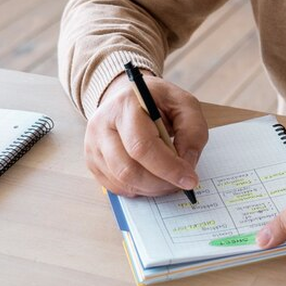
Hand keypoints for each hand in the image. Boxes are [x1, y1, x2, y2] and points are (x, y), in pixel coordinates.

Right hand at [84, 72, 208, 196]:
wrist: (129, 96)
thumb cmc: (159, 100)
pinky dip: (138, 188)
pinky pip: (114, 186)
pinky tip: (151, 179)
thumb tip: (187, 164)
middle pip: (128, 168)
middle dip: (160, 183)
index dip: (168, 167)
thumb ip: (193, 131)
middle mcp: (102, 124)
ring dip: (150, 188)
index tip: (190, 179)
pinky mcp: (92, 160)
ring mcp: (93, 144)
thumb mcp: (184, 104)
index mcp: (126, 105)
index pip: (142, 146)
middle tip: (181, 183)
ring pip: (121, 181)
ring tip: (168, 180)